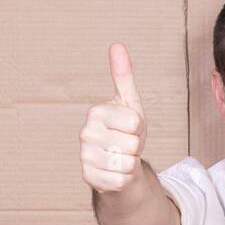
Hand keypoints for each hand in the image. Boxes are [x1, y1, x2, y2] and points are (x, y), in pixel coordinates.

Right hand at [80, 42, 148, 193]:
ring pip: (127, 163)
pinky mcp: (89, 178)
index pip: (135, 122)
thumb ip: (123, 75)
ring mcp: (85, 156)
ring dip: (131, 163)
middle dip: (136, 147)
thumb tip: (117, 45)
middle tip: (126, 145)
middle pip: (132, 144)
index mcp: (96, 112)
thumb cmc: (126, 131)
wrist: (118, 162)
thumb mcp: (130, 103)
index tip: (130, 128)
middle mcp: (86, 133)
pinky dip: (125, 178)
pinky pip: (121, 179)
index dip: (139, 128)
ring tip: (122, 157)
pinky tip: (116, 172)